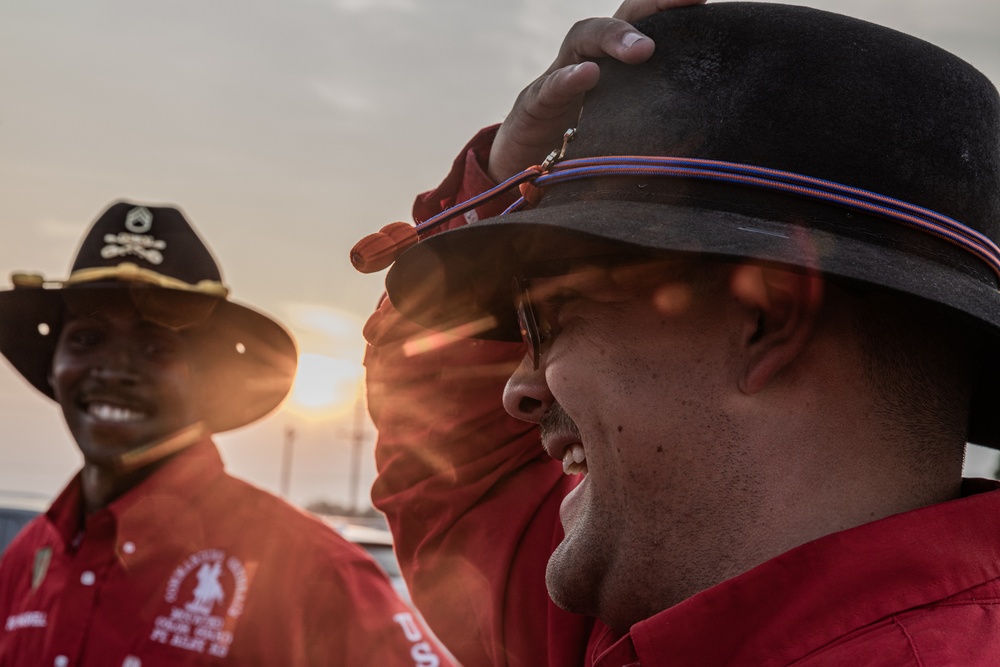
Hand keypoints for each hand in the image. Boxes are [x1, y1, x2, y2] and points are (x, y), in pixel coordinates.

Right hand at [487, 0, 706, 182]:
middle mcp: (585, 59)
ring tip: (644, 49)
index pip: (643, 23)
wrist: (522, 170)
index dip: (671, 6)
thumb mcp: (623, 135)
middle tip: (689, 3)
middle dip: (652, 6)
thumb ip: (655, 124)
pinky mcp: (531, 108)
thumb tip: (715, 135)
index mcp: (612, 66)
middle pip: (617, 19)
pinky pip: (548, 88)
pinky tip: (588, 75)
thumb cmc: (581, 149)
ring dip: (613, 38)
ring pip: (582, 40)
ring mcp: (555, 79)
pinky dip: (567, 80)